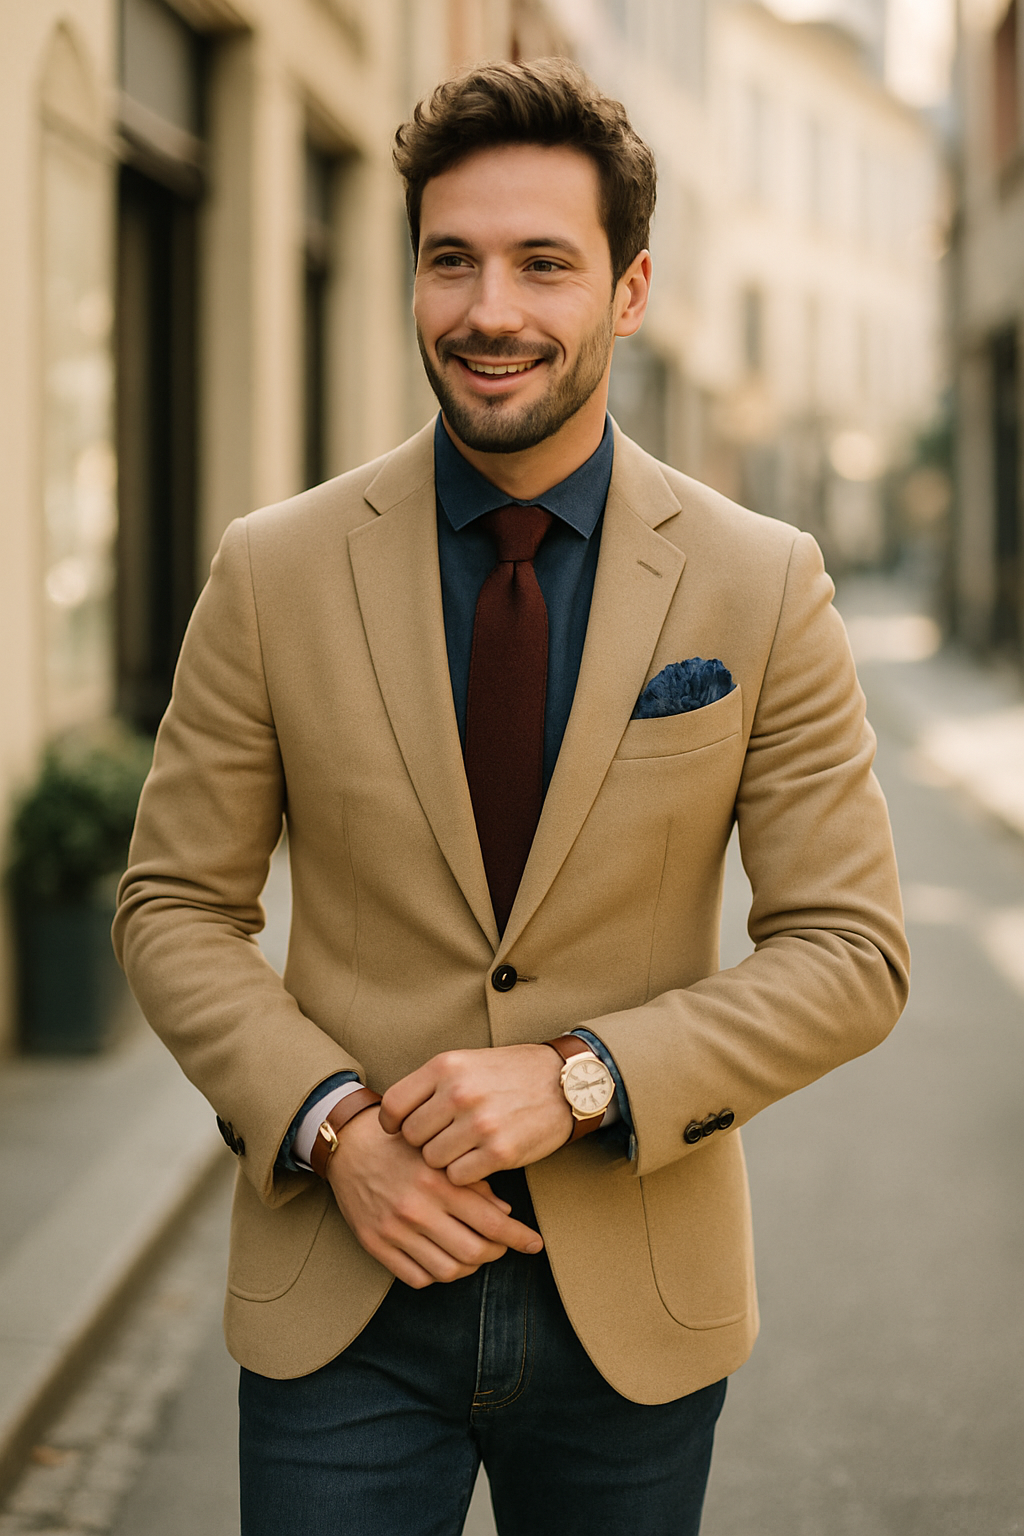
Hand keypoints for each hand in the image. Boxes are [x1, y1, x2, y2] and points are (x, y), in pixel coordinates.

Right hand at [326, 1103, 542, 1288]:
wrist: (349, 1145)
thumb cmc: (403, 1144)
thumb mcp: (440, 1151)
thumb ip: (473, 1181)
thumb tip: (504, 1211)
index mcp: (438, 1182)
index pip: (491, 1222)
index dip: (519, 1238)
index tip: (535, 1243)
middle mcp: (417, 1209)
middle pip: (473, 1253)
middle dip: (496, 1253)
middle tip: (502, 1245)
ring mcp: (394, 1230)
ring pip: (447, 1271)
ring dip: (469, 1267)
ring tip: (474, 1252)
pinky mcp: (375, 1244)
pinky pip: (416, 1278)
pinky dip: (436, 1275)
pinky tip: (443, 1257)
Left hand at [379, 1044, 572, 1185]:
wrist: (566, 1083)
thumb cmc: (511, 1073)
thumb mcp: (467, 1062)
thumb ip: (431, 1084)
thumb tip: (393, 1115)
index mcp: (446, 1066)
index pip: (394, 1105)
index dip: (391, 1123)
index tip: (397, 1130)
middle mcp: (459, 1092)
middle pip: (411, 1137)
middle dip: (423, 1142)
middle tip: (442, 1138)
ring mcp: (479, 1123)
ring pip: (432, 1160)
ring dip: (444, 1159)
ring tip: (463, 1147)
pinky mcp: (499, 1151)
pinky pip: (458, 1176)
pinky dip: (465, 1173)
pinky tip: (478, 1158)